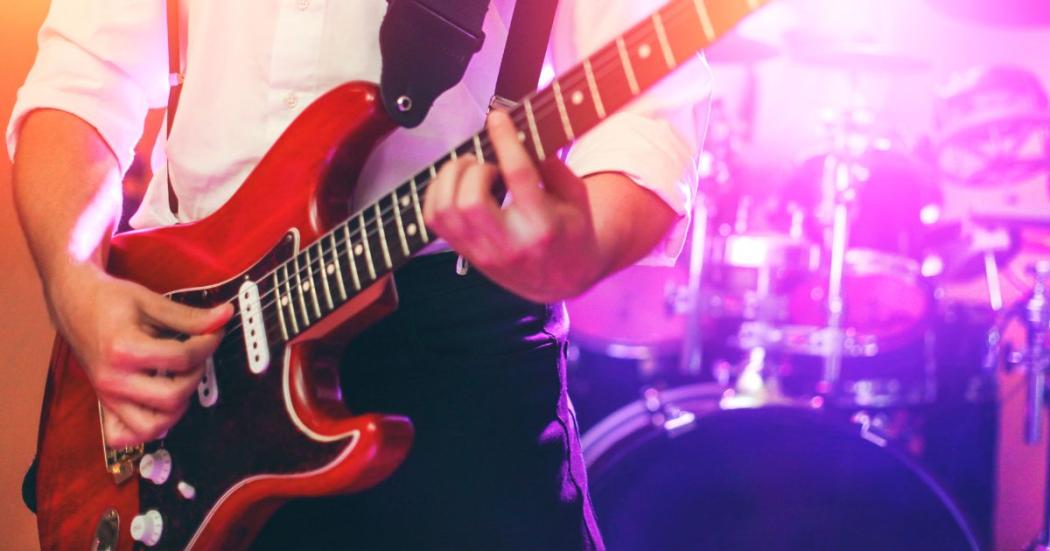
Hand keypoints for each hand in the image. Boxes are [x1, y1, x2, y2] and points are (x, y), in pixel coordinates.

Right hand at [46, 264, 231, 446]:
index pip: (181, 359)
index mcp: (123, 350)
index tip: (213, 333)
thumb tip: (224, 317)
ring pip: (152, 427)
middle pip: (172, 397)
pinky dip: (145, 428)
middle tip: (198, 357)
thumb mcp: (151, 302)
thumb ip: (189, 316)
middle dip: (196, 375)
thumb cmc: (109, 301)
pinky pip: (124, 436)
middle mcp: (112, 380)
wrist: (74, 304)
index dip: (207, 345)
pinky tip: (158, 406)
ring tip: (181, 380)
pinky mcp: (104, 404)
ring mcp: (107, 396)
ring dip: (177, 408)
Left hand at [423, 110, 605, 301]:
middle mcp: (510, 243)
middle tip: (486, 163)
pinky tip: (456, 185)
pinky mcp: (468, 254)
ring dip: (452, 178)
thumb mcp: (576, 197)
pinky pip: (434, 220)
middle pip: (471, 199)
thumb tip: (520, 135)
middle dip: (474, 168)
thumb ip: (552, 166)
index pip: (518, 177)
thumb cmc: (571, 231)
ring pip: (446, 210)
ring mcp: (484, 253)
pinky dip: (438, 193)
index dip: (505, 140)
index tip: (498, 118)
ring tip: (470, 171)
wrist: (563, 278)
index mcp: (544, 225)